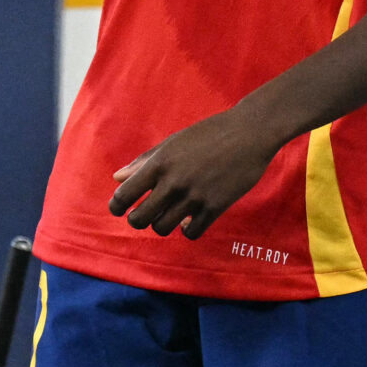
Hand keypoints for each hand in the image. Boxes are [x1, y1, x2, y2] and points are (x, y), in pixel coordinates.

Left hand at [108, 106, 286, 238]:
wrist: (249, 133)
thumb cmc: (208, 134)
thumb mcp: (172, 143)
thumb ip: (144, 161)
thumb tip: (117, 178)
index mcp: (159, 163)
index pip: (124, 195)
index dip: (117, 206)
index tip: (120, 209)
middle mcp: (174, 181)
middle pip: (139, 219)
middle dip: (137, 220)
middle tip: (144, 215)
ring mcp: (195, 196)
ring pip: (162, 228)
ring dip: (161, 225)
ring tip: (168, 215)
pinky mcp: (215, 207)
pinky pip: (191, 233)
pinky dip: (187, 230)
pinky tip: (189, 220)